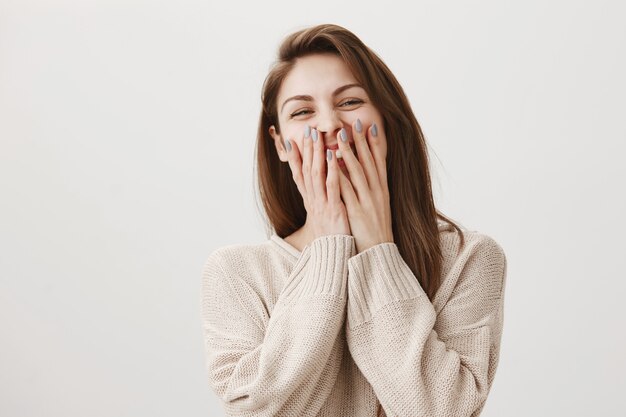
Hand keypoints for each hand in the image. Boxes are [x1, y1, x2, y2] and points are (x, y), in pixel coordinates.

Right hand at [285, 125, 350, 238]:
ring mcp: (321, 204)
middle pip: (306, 170)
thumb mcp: (321, 214)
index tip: (291, 140)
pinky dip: (331, 170)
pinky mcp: (333, 209)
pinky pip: (331, 186)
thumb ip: (319, 199)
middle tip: (308, 130)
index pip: (299, 175)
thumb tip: (317, 188)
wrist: (333, 255)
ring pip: (316, 174)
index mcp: (310, 201)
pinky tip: (333, 156)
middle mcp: (312, 200)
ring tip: (318, 136)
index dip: (294, 158)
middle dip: (307, 149)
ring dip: (316, 154)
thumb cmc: (330, 235)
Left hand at [336, 119, 393, 253]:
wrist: (379, 253)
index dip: (375, 143)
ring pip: (358, 172)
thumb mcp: (379, 206)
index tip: (370, 126)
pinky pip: (346, 190)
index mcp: (382, 190)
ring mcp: (367, 201)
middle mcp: (377, 192)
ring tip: (340, 136)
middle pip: (369, 162)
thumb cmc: (377, 230)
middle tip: (355, 122)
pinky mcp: (357, 211)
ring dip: (349, 153)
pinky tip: (331, 164)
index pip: (380, 162)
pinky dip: (339, 175)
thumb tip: (367, 173)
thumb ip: (374, 189)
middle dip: (361, 141)